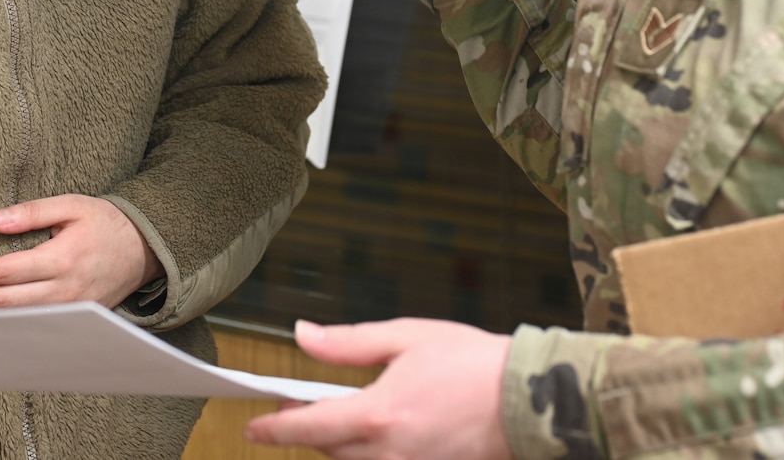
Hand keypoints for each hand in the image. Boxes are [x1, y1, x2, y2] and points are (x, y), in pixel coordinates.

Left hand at [0, 194, 160, 311]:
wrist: (143, 252)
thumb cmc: (104, 223)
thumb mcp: (72, 205)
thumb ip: (32, 212)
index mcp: (62, 260)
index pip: (2, 271)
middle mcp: (63, 293)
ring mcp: (65, 314)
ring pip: (9, 321)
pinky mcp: (67, 324)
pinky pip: (24, 329)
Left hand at [246, 318, 509, 459]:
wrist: (529, 400)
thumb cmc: (474, 364)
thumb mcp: (406, 337)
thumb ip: (349, 343)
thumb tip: (304, 336)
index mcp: (377, 416)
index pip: (306, 428)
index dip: (274, 428)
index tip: (254, 426)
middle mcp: (388, 455)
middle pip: (327, 451)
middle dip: (309, 432)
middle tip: (298, 410)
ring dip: (341, 445)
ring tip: (346, 418)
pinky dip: (373, 454)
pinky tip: (380, 435)